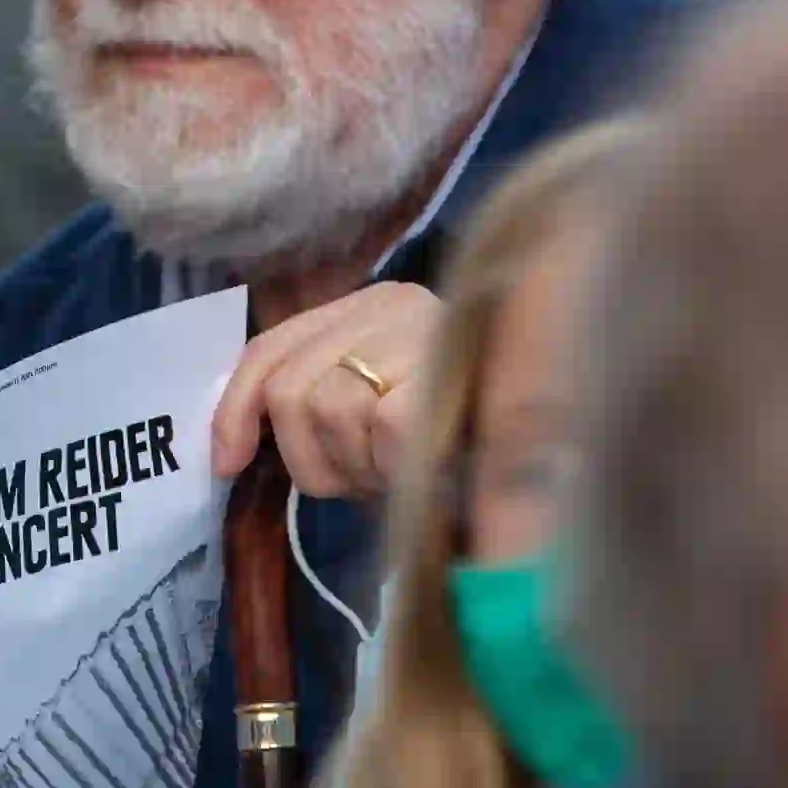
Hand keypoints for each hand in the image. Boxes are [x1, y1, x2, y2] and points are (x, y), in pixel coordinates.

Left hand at [209, 280, 444, 499]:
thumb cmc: (459, 432)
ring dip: (353, 466)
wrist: (562, 440)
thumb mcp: (381, 403)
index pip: (270, 346)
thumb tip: (236, 446)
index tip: (226, 464)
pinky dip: (389, 462)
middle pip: (287, 386)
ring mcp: (414, 333)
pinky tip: (415, 468)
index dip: (235, 408)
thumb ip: (320, 398)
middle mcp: (388, 307)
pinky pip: (381, 426)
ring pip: (327, 411)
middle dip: (304, 454)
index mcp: (369, 307)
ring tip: (393, 472)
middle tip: (353, 480)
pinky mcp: (439, 372)